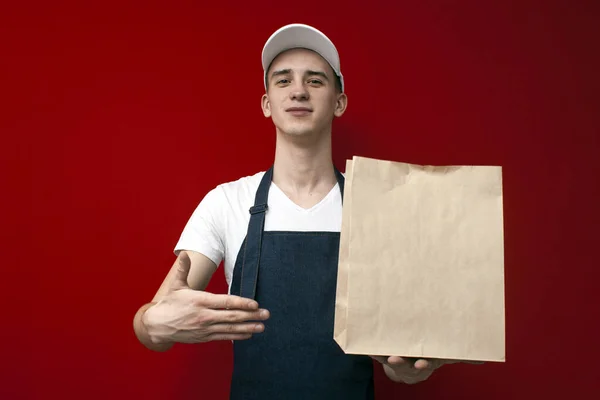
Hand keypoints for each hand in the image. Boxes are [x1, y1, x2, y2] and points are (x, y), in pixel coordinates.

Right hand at [143, 252, 269, 343]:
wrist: (157, 326)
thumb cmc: (168, 304)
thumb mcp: (176, 285)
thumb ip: (184, 269)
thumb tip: (186, 254)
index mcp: (200, 301)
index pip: (225, 302)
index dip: (241, 303)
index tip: (255, 304)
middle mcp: (204, 316)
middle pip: (232, 316)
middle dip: (251, 316)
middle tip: (266, 314)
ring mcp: (205, 328)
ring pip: (230, 329)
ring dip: (248, 328)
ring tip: (262, 327)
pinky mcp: (204, 337)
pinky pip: (224, 337)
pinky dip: (237, 336)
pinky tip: (249, 334)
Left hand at [371, 356, 483, 383]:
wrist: (412, 366)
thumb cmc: (430, 355)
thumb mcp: (445, 355)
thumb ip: (462, 356)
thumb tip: (484, 359)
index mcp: (426, 360)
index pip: (426, 363)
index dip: (424, 364)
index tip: (421, 363)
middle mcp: (411, 362)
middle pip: (405, 364)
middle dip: (401, 363)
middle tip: (395, 359)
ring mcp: (398, 359)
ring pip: (390, 360)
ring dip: (383, 357)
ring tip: (377, 352)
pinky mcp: (384, 355)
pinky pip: (376, 354)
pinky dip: (371, 351)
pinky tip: (365, 347)